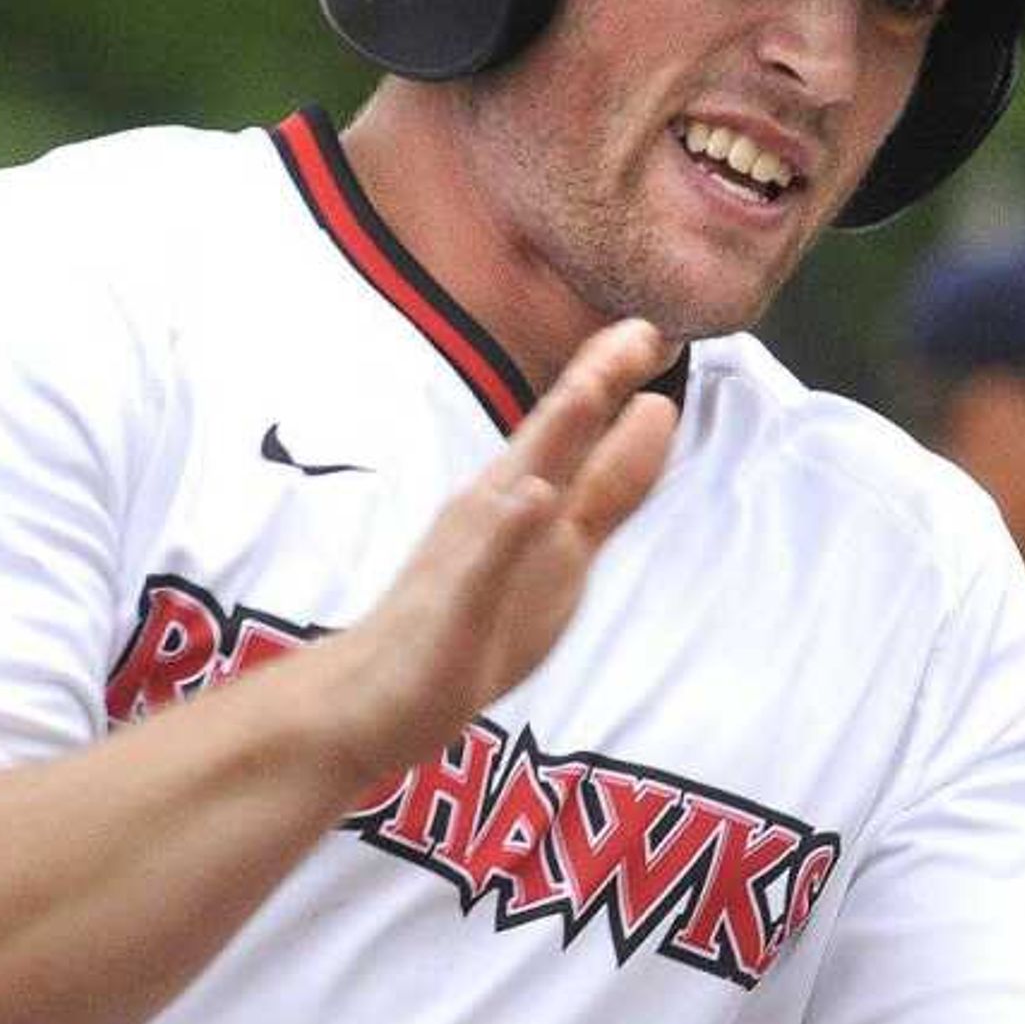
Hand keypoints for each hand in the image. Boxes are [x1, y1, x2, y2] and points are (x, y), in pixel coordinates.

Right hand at [324, 317, 677, 774]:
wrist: (371, 696)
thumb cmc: (463, 626)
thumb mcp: (549, 556)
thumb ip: (596, 498)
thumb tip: (640, 440)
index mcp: (518, 500)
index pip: (576, 432)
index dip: (615, 380)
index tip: (653, 327)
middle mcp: (495, 512)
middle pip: (555, 439)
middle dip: (598, 381)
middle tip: (644, 327)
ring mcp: (472, 556)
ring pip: (521, 485)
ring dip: (557, 433)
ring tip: (593, 385)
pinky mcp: (455, 608)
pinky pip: (485, 566)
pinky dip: (509, 528)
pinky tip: (531, 498)